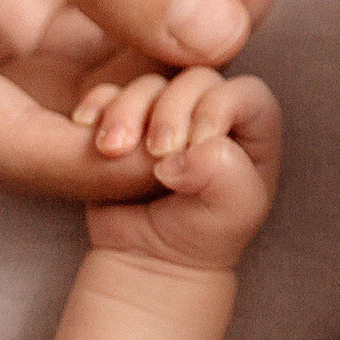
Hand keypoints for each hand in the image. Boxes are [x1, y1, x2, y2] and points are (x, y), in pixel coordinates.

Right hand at [75, 68, 283, 272]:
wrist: (148, 258)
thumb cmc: (203, 236)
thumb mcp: (233, 213)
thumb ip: (227, 175)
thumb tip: (191, 149)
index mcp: (253, 129)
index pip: (246, 92)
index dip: (219, 107)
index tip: (195, 143)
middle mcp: (213, 114)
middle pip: (196, 80)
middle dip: (172, 110)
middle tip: (157, 152)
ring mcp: (168, 115)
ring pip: (150, 86)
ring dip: (128, 110)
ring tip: (114, 151)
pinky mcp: (128, 122)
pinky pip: (111, 93)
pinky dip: (98, 105)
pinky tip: (87, 127)